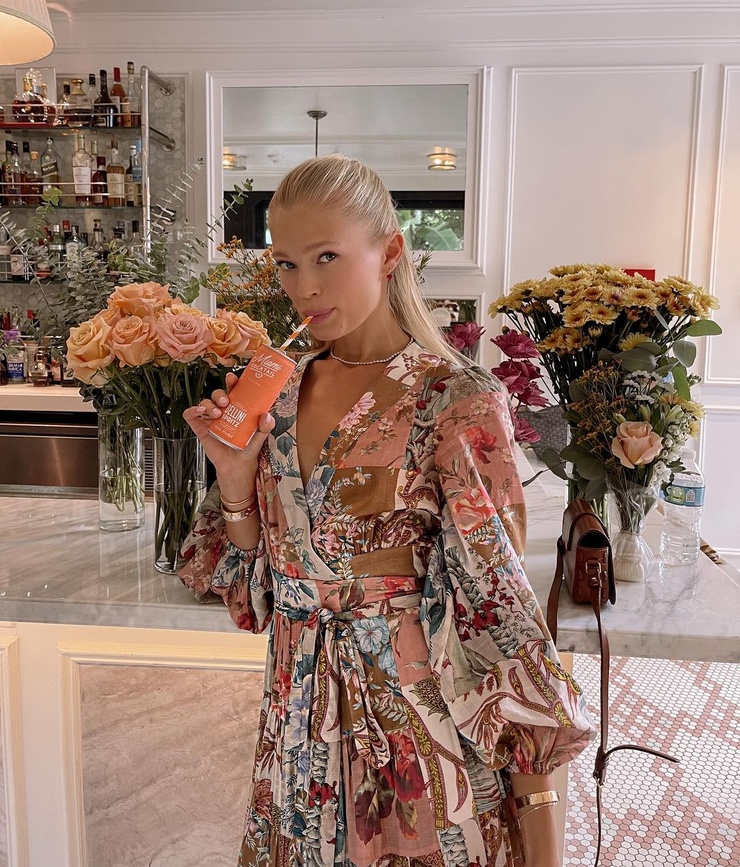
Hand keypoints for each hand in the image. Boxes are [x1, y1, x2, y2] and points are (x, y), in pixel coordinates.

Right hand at [183, 371, 274, 499]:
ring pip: (205, 403)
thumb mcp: (260, 436)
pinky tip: (199, 412)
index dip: (232, 382)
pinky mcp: (201, 428)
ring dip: (209, 404)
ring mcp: (211, 419)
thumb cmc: (247, 448)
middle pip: (218, 395)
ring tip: (217, 413)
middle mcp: (223, 411)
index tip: (233, 378)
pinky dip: (192, 411)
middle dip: (220, 394)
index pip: (233, 390)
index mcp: (237, 408)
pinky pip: (191, 416)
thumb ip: (265, 426)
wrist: (237, 466)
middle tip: (227, 402)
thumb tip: (267, 416)